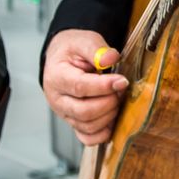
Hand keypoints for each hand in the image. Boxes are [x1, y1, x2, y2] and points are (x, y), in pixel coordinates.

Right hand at [42, 29, 129, 144]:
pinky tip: (112, 118)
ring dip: (109, 115)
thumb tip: (110, 59)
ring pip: (88, 126)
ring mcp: (64, 114)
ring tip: (117, 98)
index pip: (80, 87)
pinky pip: (87, 138)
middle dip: (109, 102)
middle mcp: (57, 99)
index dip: (104, 87)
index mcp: (56, 77)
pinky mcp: (73, 122)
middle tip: (121, 89)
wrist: (62, 58)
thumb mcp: (83, 40)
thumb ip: (97, 49)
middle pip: (84, 111)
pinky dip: (103, 133)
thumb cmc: (73, 50)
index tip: (122, 81)